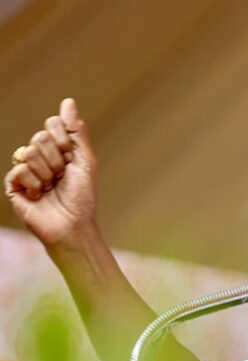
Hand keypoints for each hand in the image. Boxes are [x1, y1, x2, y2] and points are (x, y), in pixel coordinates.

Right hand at [5, 98, 97, 245]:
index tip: (72, 157)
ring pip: (29, 152)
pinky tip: (39, 195)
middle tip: (62, 177)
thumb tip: (68, 101)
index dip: (63, 140)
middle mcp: (41, 157)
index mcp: (58, 149)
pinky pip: (19, 170)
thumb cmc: (82, 196)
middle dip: (57, 159)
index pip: (52, 124)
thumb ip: (76, 131)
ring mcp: (26, 170)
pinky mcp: (14, 185)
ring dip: (46, 173)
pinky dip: (34, 183)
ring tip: (51, 187)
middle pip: (40, 137)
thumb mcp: (85, 161)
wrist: (72, 225)